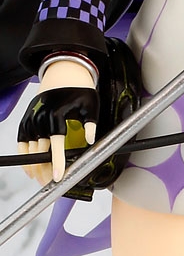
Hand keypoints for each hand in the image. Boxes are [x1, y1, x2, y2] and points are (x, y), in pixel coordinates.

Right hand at [17, 60, 98, 185]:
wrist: (63, 72)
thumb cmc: (79, 89)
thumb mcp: (90, 104)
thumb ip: (91, 124)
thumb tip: (90, 140)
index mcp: (57, 115)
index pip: (56, 145)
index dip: (57, 163)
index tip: (58, 177)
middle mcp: (41, 118)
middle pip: (41, 152)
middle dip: (45, 170)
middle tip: (52, 183)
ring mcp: (31, 119)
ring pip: (30, 150)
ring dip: (35, 167)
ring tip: (42, 179)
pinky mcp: (26, 119)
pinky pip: (21, 142)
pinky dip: (24, 156)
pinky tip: (29, 167)